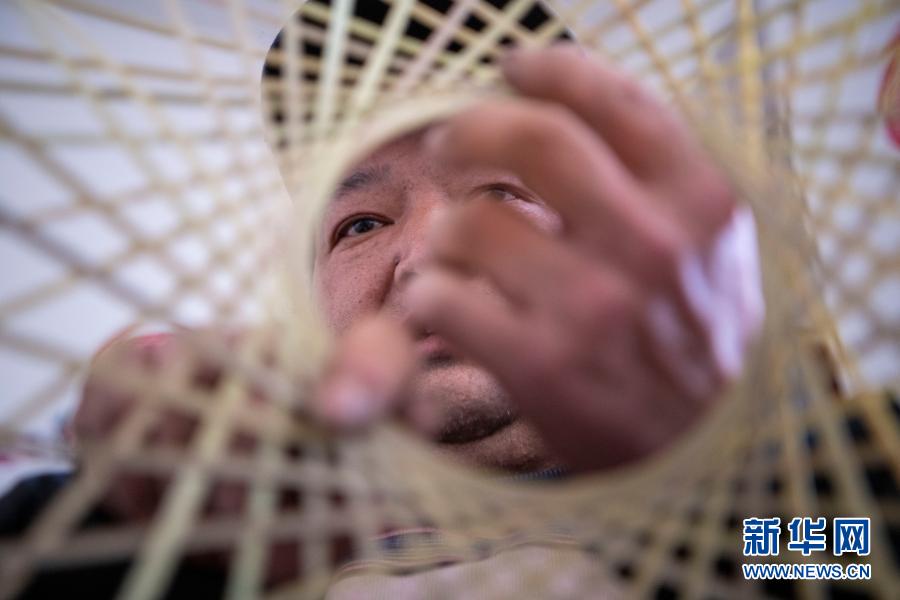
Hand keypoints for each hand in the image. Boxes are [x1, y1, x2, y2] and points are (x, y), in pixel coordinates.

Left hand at [404, 45, 763, 470]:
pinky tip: (444, 304)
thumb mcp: (715, 247)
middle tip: (447, 146)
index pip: (614, 101)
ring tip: (453, 250)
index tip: (513, 68)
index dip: (551, 69)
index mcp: (703, 203)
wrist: (703, 452)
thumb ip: (661, 176)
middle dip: (471, 130)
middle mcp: (653, 246)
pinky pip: (441, 297)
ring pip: (469, 223)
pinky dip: (427, 295)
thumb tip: (567, 104)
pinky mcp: (538, 365)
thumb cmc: (697, 339)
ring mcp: (594, 306)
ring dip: (444, 231)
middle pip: (533, 139)